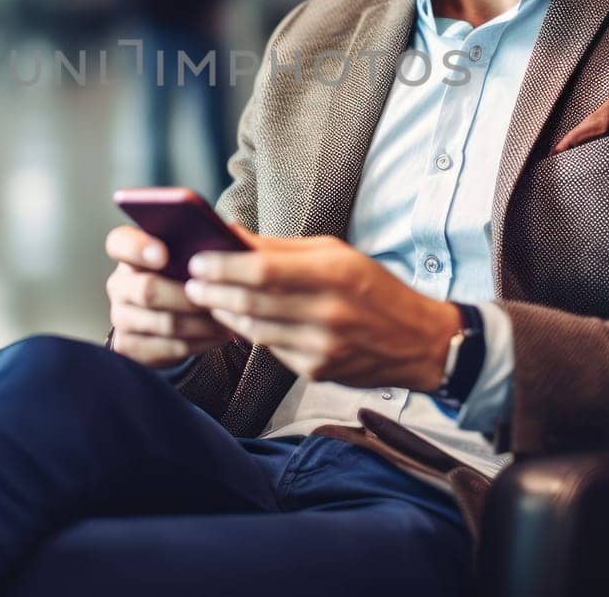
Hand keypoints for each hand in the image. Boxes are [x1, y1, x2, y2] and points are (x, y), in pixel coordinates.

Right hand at [105, 225, 233, 367]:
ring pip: (163, 322)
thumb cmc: (183, 273)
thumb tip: (226, 235)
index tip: (164, 255)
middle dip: (188, 297)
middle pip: (147, 290)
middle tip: (217, 298)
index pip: (120, 242)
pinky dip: (198, 342)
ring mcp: (120, 316)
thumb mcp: (187, 253)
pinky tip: (216, 335)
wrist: (168, 314)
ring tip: (227, 319)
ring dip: (200, 323)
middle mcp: (119, 284)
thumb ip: (198, 241)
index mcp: (129, 252)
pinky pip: (167, 347)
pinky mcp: (129, 346)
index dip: (139, 248)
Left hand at [184, 226, 460, 390]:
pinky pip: (271, 350)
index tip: (197, 259)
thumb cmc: (373, 288)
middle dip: (213, 291)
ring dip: (224, 313)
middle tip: (189, 282)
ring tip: (206, 298)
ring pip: (254, 329)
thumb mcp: (336, 255)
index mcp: (334, 273)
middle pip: (251, 302)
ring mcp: (322, 347)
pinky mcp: (317, 372)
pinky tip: (241, 320)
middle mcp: (328, 312)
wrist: (419, 342)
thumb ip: (282, 249)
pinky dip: (252, 333)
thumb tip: (231, 236)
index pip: (263, 270)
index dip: (223, 266)